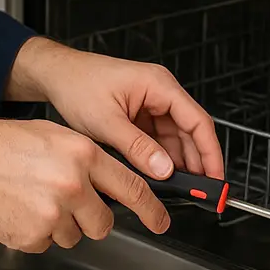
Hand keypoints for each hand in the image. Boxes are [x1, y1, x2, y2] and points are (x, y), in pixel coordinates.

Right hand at [0, 114, 169, 252]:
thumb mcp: (51, 134)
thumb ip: (84, 158)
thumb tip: (108, 180)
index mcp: (81, 154)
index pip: (130, 187)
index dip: (152, 208)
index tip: (161, 220)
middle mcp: (73, 184)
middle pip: (104, 222)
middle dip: (91, 219)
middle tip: (68, 205)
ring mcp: (54, 214)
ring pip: (75, 235)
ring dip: (60, 225)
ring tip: (31, 199)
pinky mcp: (34, 236)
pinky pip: (48, 243)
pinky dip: (35, 232)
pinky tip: (18, 210)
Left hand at [6, 37, 223, 184]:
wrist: (54, 75)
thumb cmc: (76, 84)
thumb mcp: (106, 120)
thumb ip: (137, 147)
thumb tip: (164, 170)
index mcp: (158, 85)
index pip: (198, 121)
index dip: (210, 153)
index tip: (214, 180)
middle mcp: (158, 92)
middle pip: (188, 132)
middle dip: (193, 163)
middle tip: (195, 194)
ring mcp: (149, 103)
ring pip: (173, 139)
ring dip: (174, 164)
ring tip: (174, 190)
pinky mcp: (138, 114)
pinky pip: (156, 139)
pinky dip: (157, 158)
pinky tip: (155, 177)